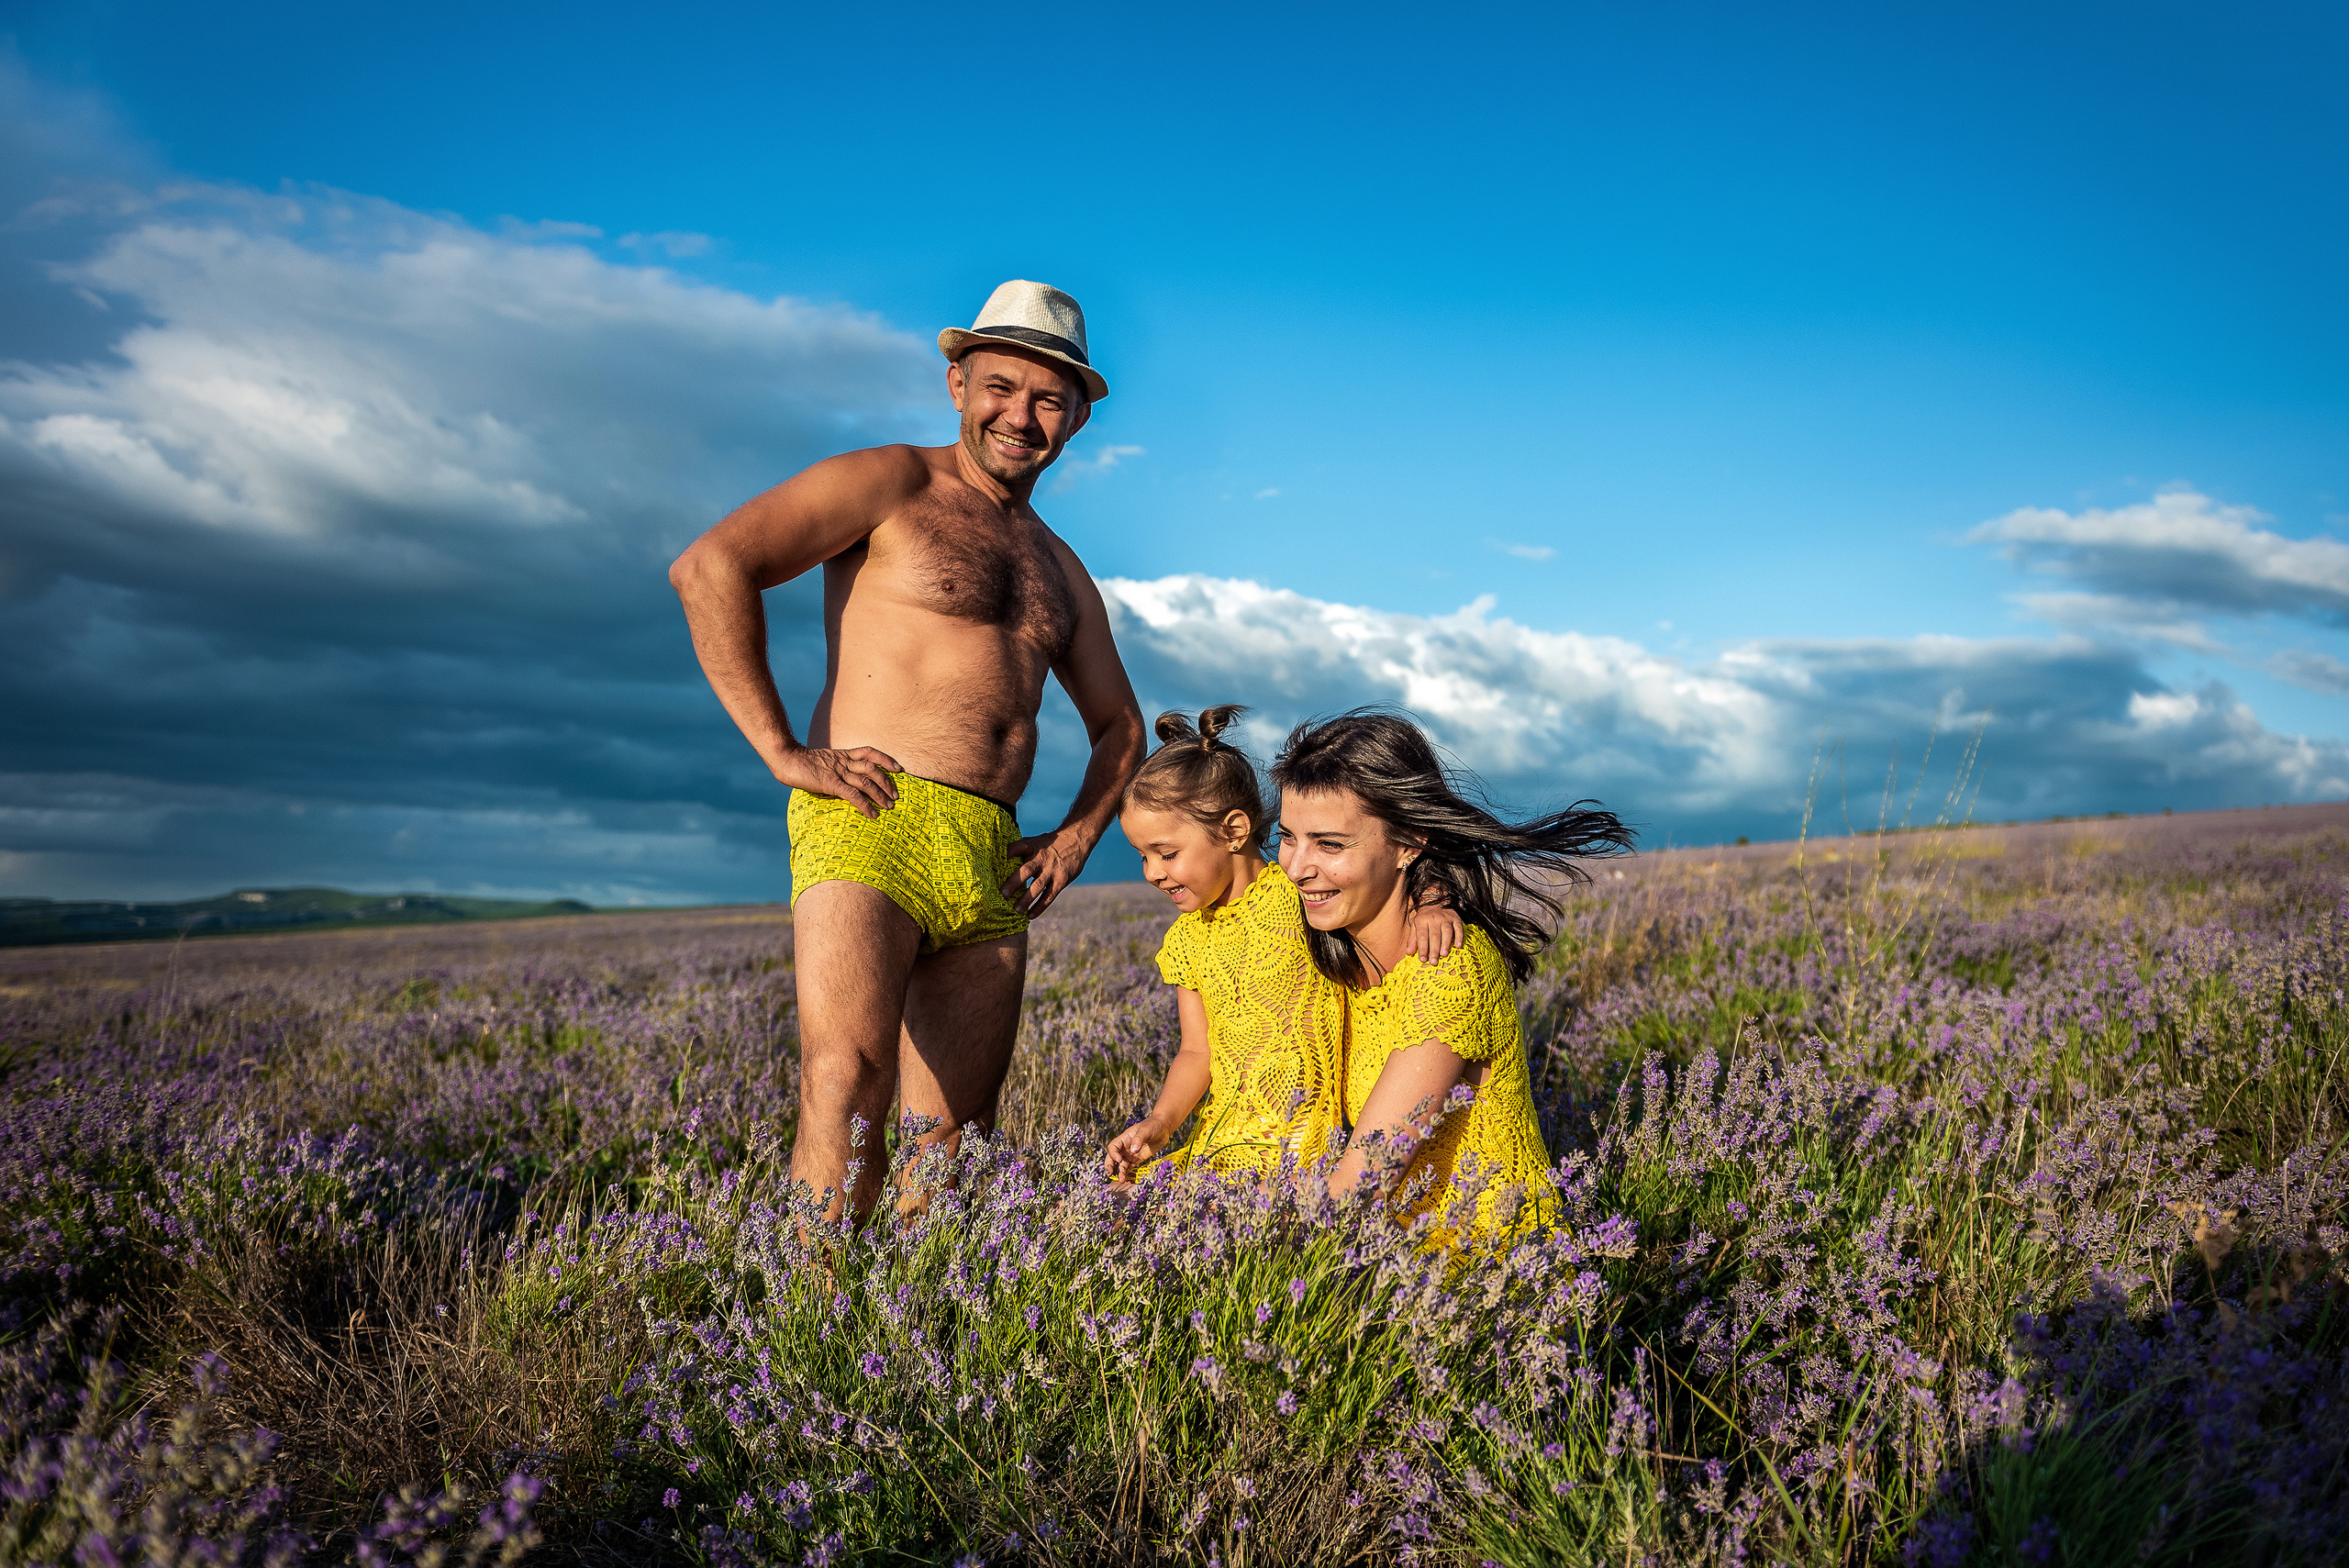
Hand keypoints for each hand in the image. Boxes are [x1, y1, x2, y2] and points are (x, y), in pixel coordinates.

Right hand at [776, 745, 902, 817]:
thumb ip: (835, 769)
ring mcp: (838, 772)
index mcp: (843, 755)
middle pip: (873, 769)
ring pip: (866, 782)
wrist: (787, 759)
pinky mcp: (831, 783)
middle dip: (887, 782)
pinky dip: (865, 805)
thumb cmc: (801, 763)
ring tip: (889, 806)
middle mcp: (844, 762)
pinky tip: (872, 814)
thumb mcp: (823, 762)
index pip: (870, 752)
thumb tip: (843, 782)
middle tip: (895, 795)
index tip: (898, 768)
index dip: (886, 759)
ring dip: (880, 794)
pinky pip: (853, 795)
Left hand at [1002, 826, 1089, 916]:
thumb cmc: (1049, 843)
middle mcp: (1041, 858)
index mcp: (1032, 846)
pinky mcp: (1061, 880)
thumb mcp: (1035, 841)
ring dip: (1026, 899)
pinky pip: (1049, 896)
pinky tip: (1030, 915)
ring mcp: (1052, 870)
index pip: (1016, 848)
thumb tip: (999, 861)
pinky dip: (1039, 907)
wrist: (1077, 839)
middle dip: (1014, 883)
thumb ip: (1021, 851)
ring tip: (1016, 910)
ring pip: (1037, 886)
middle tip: (1003, 894)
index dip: (1006, 854)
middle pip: (1026, 870)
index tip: (994, 863)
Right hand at [1104, 1119, 1168, 1182]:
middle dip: (1110, 1165)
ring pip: (1121, 1165)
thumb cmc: (1152, 1126)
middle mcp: (1125, 1147)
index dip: (1113, 1153)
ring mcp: (1131, 1154)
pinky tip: (1125, 1180)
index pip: (1113, 1147)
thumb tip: (1133, 1151)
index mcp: (1124, 1138)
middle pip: (1113, 1157)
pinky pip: (1129, 1168)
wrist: (1163, 1129)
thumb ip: (1139, 1140)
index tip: (1119, 1159)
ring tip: (1122, 1180)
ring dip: (1120, 1172)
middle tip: (1109, 1174)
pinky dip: (1126, 1174)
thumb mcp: (1145, 1130)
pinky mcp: (1137, 1160)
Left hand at [1405, 901, 1465, 962]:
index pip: (1422, 936)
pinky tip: (1458, 946)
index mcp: (1422, 921)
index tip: (1423, 959)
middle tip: (1434, 962)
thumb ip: (1412, 940)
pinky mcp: (1456, 918)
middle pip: (1434, 936)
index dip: (1422, 948)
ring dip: (1445, 944)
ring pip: (1447, 932)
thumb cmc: (1424, 918)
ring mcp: (1446, 918)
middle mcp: (1434, 919)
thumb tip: (1409, 953)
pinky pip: (1458, 928)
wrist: (1435, 902)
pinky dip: (1459, 937)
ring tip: (1444, 955)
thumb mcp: (1415, 926)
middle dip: (1434, 949)